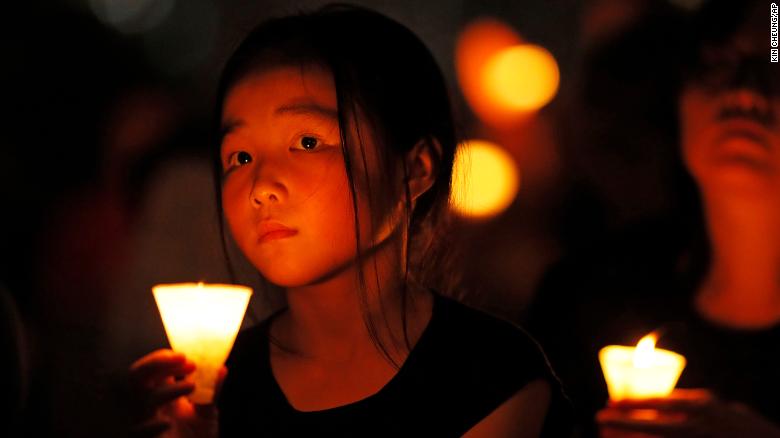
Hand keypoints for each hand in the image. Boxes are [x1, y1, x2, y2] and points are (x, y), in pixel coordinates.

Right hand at [128, 349, 226, 437]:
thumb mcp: (207, 412)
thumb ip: (212, 390)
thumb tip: (221, 368)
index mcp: (162, 394)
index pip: (153, 368)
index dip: (166, 358)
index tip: (188, 358)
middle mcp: (151, 407)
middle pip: (136, 376)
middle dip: (156, 363)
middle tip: (183, 359)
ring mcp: (147, 423)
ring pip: (143, 400)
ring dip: (168, 389)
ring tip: (192, 386)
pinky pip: (137, 432)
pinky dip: (149, 426)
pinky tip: (166, 424)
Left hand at [596, 389, 779, 437]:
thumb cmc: (743, 427)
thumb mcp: (719, 408)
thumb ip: (690, 405)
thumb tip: (661, 404)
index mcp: (703, 406)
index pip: (659, 402)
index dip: (632, 403)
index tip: (610, 402)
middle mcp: (699, 426)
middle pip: (652, 426)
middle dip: (622, 423)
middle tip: (599, 418)